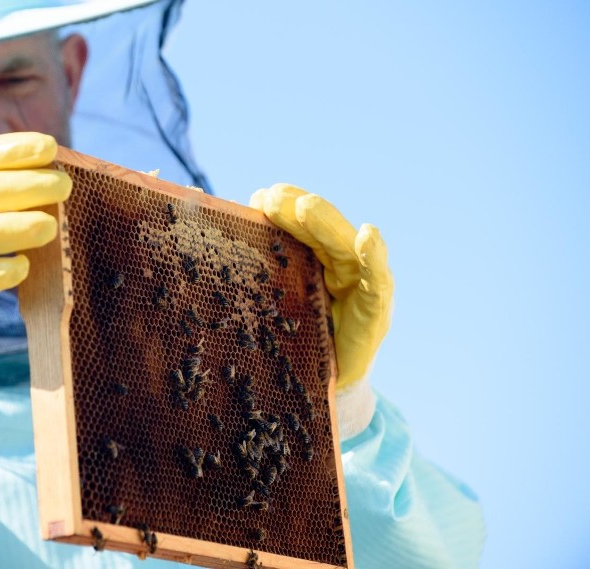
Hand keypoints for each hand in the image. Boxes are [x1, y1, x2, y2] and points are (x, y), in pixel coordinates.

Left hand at [250, 184, 392, 390]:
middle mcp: (338, 268)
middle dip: (298, 210)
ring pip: (345, 248)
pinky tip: (367, 236)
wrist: (319, 392)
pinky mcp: (374, 315)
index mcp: (312, 261)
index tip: (256, 199)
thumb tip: (218, 226)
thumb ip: (252, 270)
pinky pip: (376, 284)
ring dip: (326, 224)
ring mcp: (358, 288)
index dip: (282, 209)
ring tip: (306, 206)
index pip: (299, 226)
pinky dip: (374, 257)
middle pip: (321, 231)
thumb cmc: (290, 345)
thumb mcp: (267, 304)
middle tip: (272, 197)